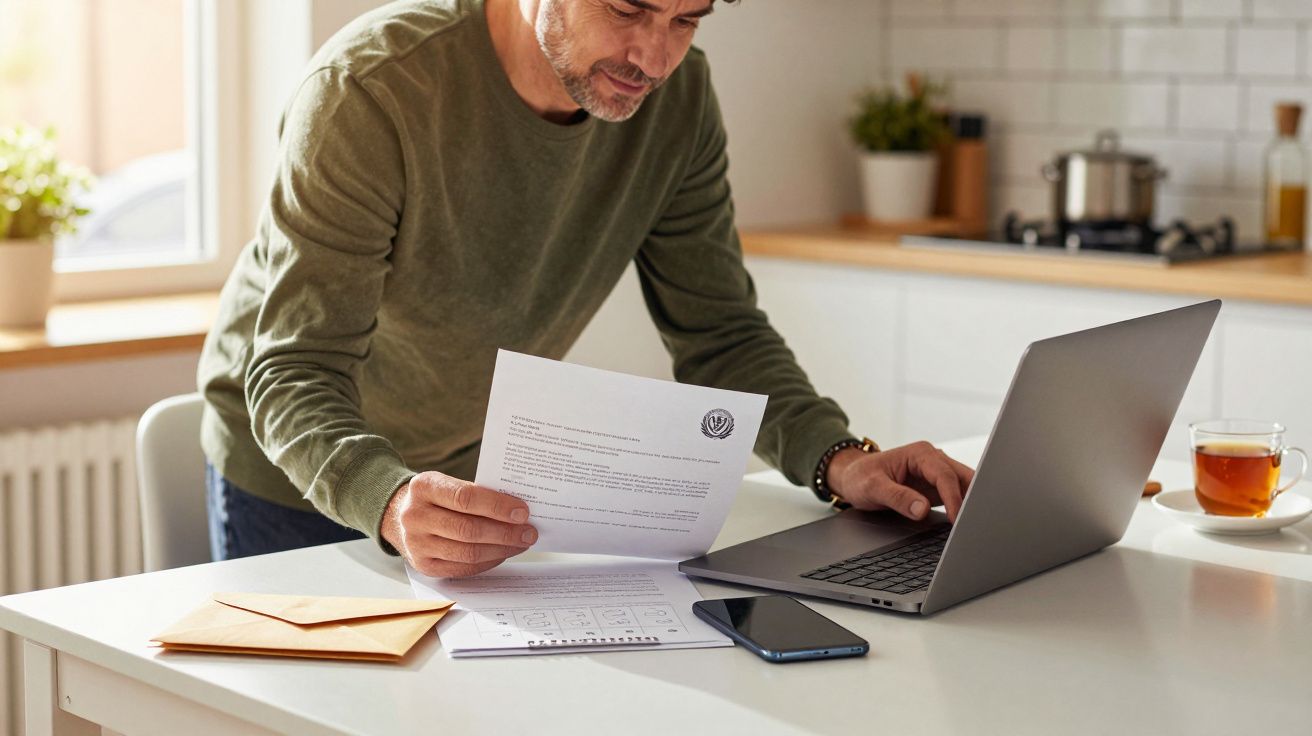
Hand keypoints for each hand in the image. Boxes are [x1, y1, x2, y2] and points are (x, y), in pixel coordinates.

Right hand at [381, 471, 537, 577]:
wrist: (399, 516)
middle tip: (529, 532)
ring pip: (468, 553)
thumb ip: (476, 493)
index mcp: (424, 487)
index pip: (465, 498)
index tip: (522, 511)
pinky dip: (488, 562)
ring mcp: (417, 544)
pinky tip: (503, 553)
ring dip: (501, 549)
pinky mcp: (424, 566)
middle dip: (505, 532)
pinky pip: (463, 568)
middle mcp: (415, 516)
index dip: (497, 506)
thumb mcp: (447, 483)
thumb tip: (517, 510)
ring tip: (521, 543)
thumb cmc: (435, 497)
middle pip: (468, 529)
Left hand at [826, 441, 975, 522]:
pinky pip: (957, 496)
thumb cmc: (861, 477)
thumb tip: (921, 509)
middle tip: (976, 523)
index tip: (957, 519)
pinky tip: (965, 524)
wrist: (854, 476)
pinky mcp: (937, 487)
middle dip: (972, 498)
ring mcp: (937, 473)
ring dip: (970, 504)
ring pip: (965, 486)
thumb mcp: (872, 487)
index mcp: (919, 454)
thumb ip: (897, 497)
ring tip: (974, 526)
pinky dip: (963, 508)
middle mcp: (932, 460)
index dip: (953, 498)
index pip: (944, 475)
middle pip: (963, 477)